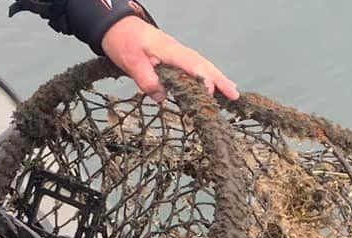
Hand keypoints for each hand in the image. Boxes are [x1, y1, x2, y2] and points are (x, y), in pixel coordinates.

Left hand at [101, 16, 238, 102]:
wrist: (116, 26)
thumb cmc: (123, 42)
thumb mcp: (131, 63)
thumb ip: (146, 80)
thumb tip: (162, 97)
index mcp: (169, 50)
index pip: (191, 65)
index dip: (202, 79)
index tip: (210, 93)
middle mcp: (177, 50)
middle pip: (204, 65)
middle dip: (220, 80)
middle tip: (234, 95)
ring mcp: (177, 53)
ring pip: (202, 65)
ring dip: (218, 78)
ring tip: (232, 92)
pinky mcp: (174, 56)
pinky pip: (195, 66)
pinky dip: (207, 74)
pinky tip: (213, 84)